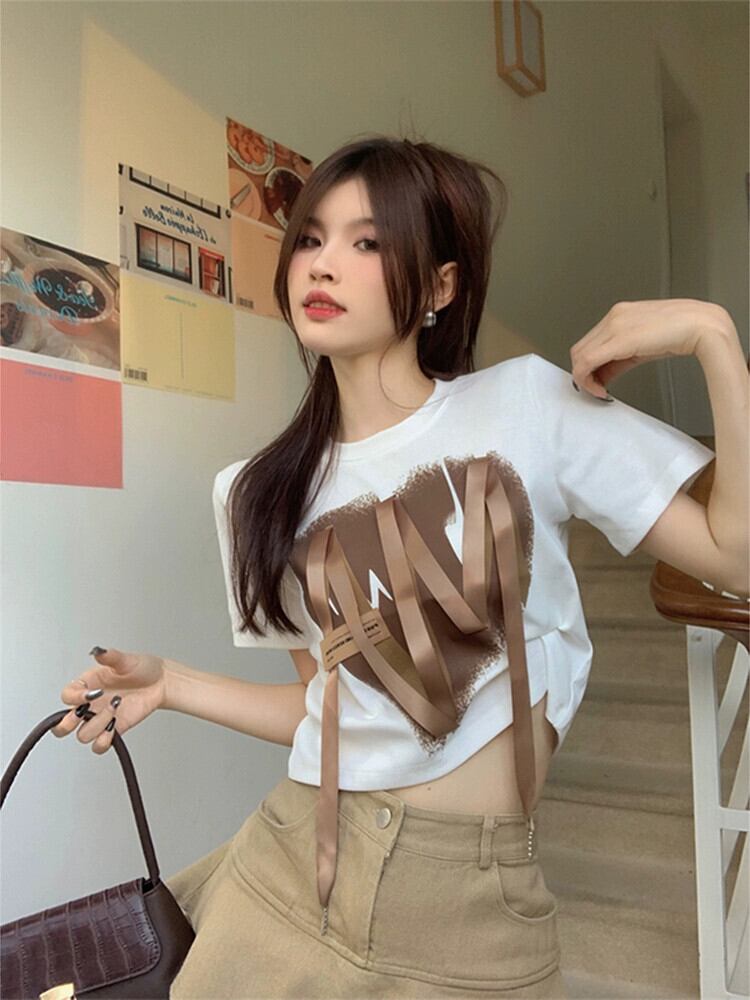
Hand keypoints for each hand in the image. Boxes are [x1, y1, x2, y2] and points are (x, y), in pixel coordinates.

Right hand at [52, 647, 166, 753]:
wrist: (161, 682)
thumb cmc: (142, 668)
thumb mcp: (125, 660)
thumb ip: (109, 656)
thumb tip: (98, 651)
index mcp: (86, 685)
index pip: (67, 697)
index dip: (74, 698)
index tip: (92, 693)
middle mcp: (89, 705)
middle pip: (62, 725)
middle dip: (67, 724)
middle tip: (85, 712)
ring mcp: (100, 719)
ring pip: (83, 735)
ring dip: (98, 724)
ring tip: (116, 707)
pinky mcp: (114, 730)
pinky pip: (99, 746)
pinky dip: (103, 741)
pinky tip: (114, 726)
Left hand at [569, 298, 732, 398]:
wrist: (702, 325)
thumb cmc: (682, 332)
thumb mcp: (644, 346)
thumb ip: (621, 358)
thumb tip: (606, 373)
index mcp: (620, 314)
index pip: (590, 341)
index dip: (587, 365)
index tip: (594, 379)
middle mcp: (614, 316)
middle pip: (580, 349)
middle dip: (583, 372)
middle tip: (594, 388)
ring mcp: (614, 325)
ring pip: (580, 355)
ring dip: (584, 377)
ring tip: (598, 389)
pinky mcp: (618, 339)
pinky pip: (588, 361)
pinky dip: (587, 378)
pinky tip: (600, 389)